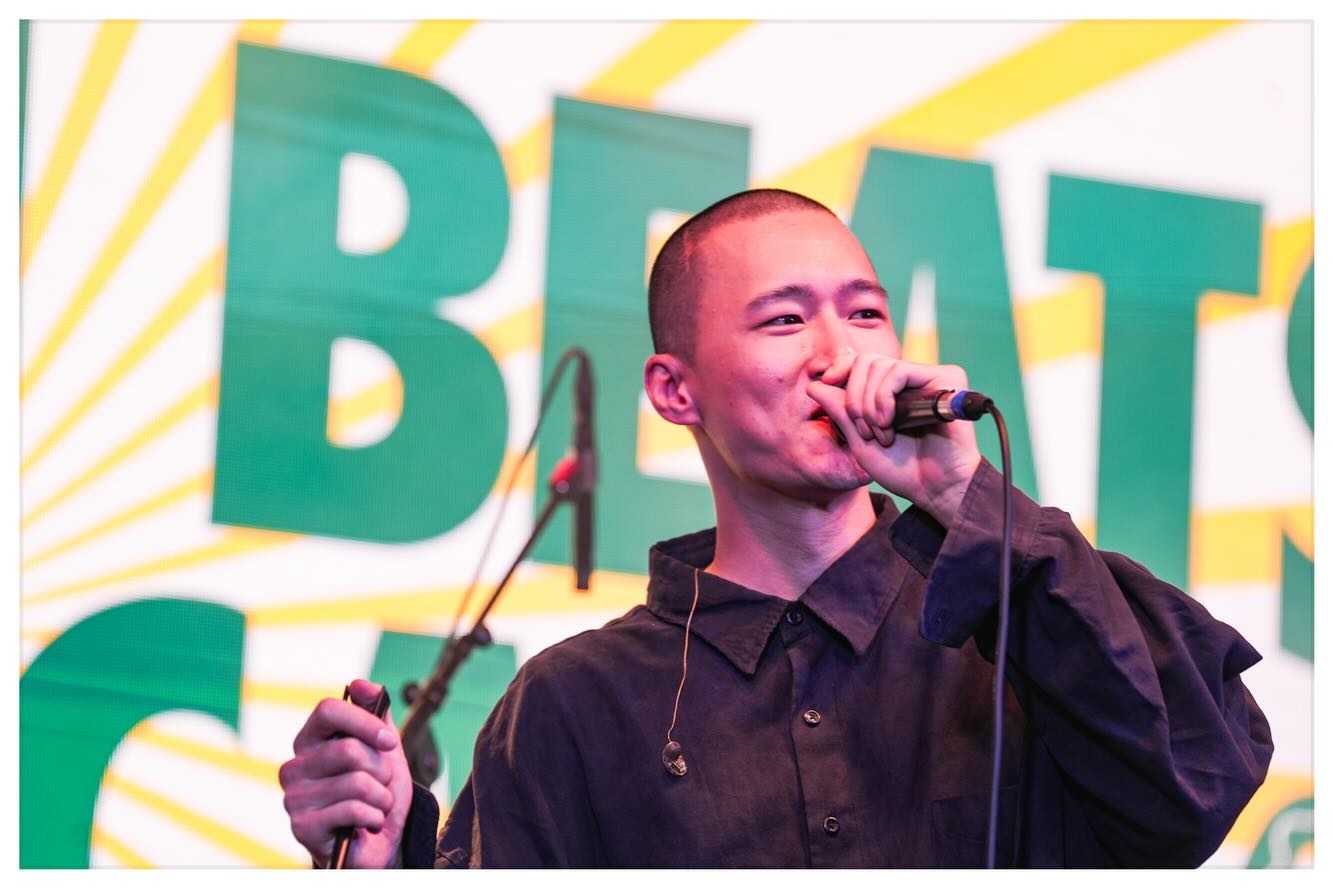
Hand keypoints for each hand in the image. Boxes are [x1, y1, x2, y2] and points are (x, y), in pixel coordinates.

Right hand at [279, 679, 412, 867]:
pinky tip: (369, 823)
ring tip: (377, 805)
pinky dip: (374, 816)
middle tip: (382, 784)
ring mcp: (295, 797)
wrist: (379, 842)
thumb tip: (362, 684)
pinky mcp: (302, 827)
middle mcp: (295, 766)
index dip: (364, 721)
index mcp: (311, 741)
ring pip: (356, 781)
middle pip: (348, 748)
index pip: (327, 709)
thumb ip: (375, 714)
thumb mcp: (383, 749)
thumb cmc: (377, 793)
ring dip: (381, 796)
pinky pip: (353, 809)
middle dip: (380, 768)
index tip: (388, 740)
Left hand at [807, 349, 981, 526]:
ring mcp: (929, 377)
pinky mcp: (946, 379)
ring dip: (868, 403)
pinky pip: (898, 371)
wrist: (935, 488)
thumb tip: (813, 385)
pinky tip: (888, 422)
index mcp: (892, 391)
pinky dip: (883, 397)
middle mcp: (912, 380)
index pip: (861, 361)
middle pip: (866, 360)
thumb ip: (839, 412)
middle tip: (863, 429)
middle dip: (853, 396)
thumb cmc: (901, 469)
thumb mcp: (859, 440)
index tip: (828, 383)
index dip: (841, 367)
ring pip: (880, 365)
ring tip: (880, 433)